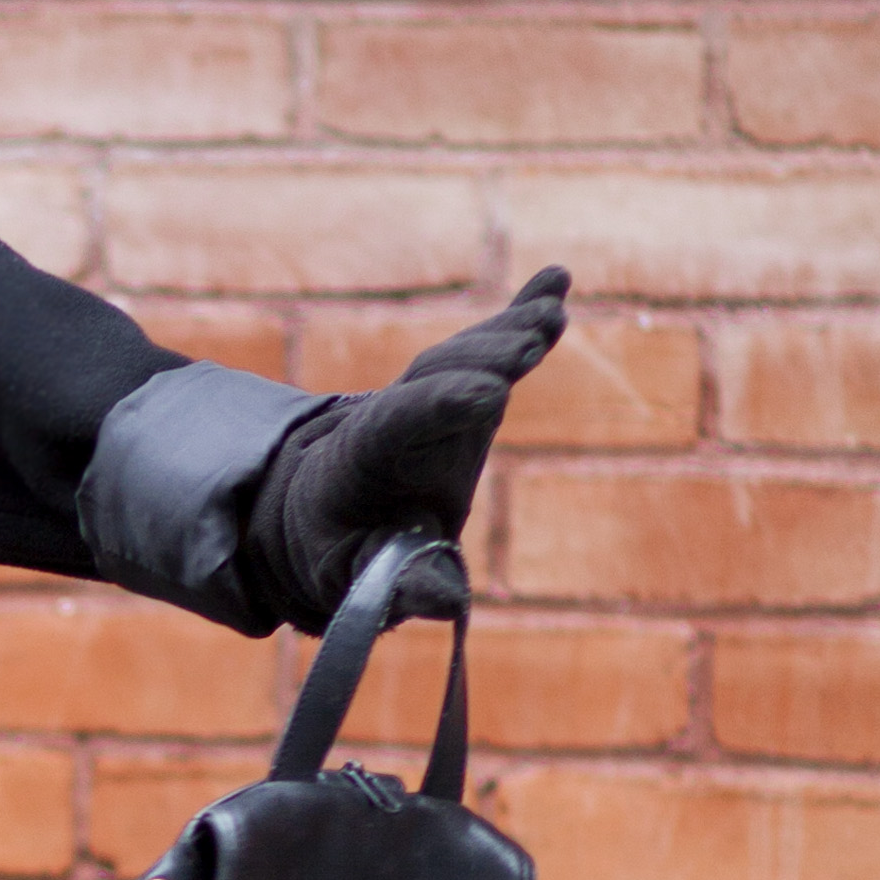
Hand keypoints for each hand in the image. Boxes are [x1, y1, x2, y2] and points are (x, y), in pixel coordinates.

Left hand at [242, 271, 568, 633]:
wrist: (323, 511)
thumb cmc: (340, 551)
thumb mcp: (351, 580)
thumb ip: (395, 586)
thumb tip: (445, 600)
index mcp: (360, 456)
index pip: (399, 422)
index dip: (439, 408)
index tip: (485, 396)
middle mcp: (397, 416)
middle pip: (436, 377)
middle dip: (481, 360)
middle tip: (524, 344)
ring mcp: (432, 398)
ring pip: (465, 357)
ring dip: (507, 333)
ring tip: (550, 311)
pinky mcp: (466, 392)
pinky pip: (492, 349)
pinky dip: (522, 314)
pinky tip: (556, 280)